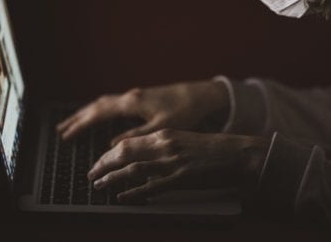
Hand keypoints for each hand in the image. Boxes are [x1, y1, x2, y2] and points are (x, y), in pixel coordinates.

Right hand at [56, 79, 228, 143]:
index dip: (81, 125)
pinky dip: (100, 109)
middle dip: (78, 118)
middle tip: (60, 130)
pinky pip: (113, 103)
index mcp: (132, 103)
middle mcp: (130, 96)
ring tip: (73, 123)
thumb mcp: (162, 127)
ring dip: (87, 112)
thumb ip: (137, 136)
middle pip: (97, 106)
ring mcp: (135, 95)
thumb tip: (113, 144)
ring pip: (104, 103)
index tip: (66, 135)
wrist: (201, 95)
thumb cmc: (185, 111)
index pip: (99, 113)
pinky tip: (99, 115)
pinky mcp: (141, 98)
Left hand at [87, 129, 269, 202]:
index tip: (99, 162)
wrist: (238, 154)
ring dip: (111, 178)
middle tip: (91, 174)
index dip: (108, 154)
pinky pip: (150, 187)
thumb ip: (163, 146)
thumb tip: (142, 157)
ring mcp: (172, 163)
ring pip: (132, 169)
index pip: (128, 142)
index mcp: (166, 134)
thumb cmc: (214, 149)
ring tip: (99, 186)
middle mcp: (165, 145)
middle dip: (103, 164)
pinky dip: (132, 193)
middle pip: (124, 153)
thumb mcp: (184, 141)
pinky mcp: (180, 179)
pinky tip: (122, 197)